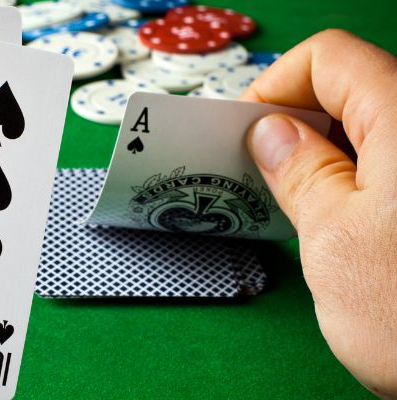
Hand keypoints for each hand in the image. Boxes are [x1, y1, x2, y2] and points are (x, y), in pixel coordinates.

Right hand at [243, 29, 396, 397]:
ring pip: (381, 130)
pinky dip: (365, 179)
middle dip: (300, 122)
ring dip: (330, 155)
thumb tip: (273, 133)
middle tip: (261, 171)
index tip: (246, 133)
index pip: (331, 58)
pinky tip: (343, 220)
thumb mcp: (332, 240)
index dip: (277, 86)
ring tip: (298, 203)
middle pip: (359, 88)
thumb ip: (299, 173)